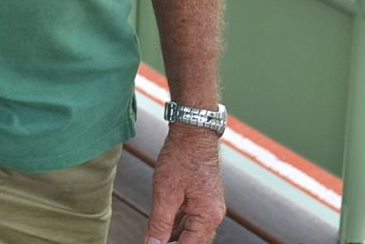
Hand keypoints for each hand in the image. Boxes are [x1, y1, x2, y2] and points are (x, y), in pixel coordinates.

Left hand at [145, 127, 225, 243]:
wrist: (193, 130)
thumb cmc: (182, 157)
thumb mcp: (166, 193)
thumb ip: (160, 223)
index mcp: (208, 217)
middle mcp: (213, 215)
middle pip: (192, 241)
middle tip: (151, 242)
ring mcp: (208, 206)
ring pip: (189, 231)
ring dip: (172, 237)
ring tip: (154, 237)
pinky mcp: (202, 198)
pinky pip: (189, 219)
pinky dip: (175, 224)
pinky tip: (160, 227)